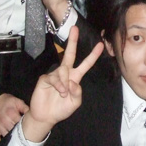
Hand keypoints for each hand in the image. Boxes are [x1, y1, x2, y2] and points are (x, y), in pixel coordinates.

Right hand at [0, 93, 29, 144]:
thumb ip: (25, 108)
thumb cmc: (5, 101)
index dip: (26, 128)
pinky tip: (8, 145)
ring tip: (18, 140)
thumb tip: (32, 114)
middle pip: (15, 132)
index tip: (30, 129)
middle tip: (25, 135)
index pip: (22, 125)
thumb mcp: (17, 101)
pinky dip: (2, 144)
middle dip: (20, 134)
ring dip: (13, 139)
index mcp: (12, 114)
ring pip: (8, 137)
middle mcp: (5, 122)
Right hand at [21, 27, 103, 141]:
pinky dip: (58, 85)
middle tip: (74, 28)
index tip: (100, 45)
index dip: (93, 55)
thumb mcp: (75, 102)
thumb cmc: (61, 109)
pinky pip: (54, 77)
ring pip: (63, 70)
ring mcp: (55, 74)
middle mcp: (65, 73)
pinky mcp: (45, 78)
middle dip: (72, 41)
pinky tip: (59, 91)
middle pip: (70, 54)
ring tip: (63, 93)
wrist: (46, 116)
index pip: (86, 64)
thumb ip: (78, 93)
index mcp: (75, 77)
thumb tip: (73, 82)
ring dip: (65, 83)